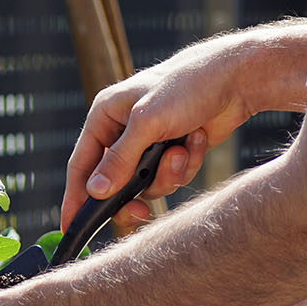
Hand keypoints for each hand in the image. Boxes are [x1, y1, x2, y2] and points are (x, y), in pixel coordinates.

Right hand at [62, 27, 299, 231]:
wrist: (236, 78)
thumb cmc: (186, 86)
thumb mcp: (147, 122)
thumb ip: (119, 160)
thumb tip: (95, 191)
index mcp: (105, 117)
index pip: (81, 165)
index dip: (75, 198)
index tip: (71, 227)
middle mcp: (122, 132)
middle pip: (113, 184)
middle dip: (132, 196)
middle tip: (142, 213)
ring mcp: (148, 144)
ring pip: (145, 185)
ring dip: (166, 175)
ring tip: (181, 151)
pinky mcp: (172, 152)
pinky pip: (170, 178)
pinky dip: (185, 165)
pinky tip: (197, 139)